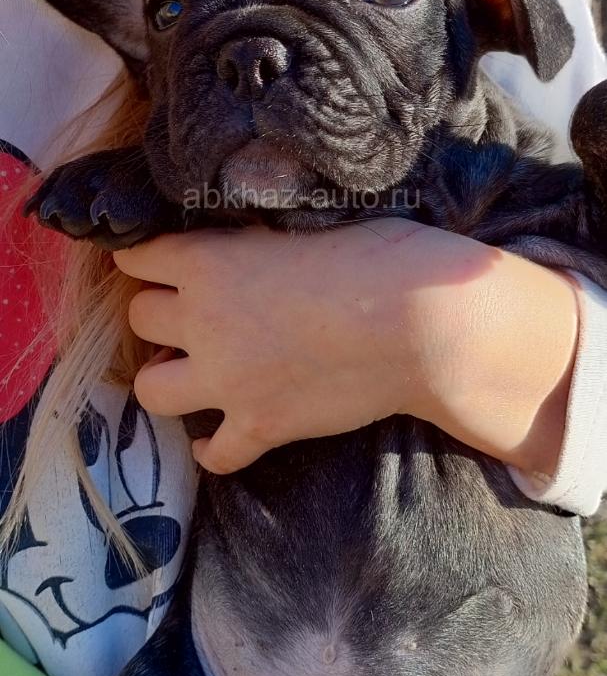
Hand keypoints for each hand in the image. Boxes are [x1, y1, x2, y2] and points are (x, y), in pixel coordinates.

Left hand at [114, 220, 577, 476]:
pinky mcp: (261, 427)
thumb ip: (253, 242)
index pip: (139, 258)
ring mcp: (228, 382)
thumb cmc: (377, 256)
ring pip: (151, 390)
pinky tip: (228, 431)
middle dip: (161, 313)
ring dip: (169, 377)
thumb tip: (243, 247)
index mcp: (209, 262)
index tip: (160, 261)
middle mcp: (203, 322)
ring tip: (197, 369)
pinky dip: (216, 445)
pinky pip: (214, 452)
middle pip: (140, 319)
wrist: (422, 324)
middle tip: (193, 312)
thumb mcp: (301, 224)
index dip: (147, 259)